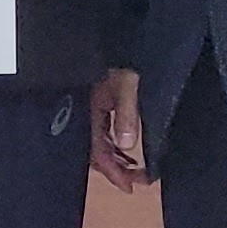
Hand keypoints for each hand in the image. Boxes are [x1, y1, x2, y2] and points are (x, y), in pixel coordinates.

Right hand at [91, 67, 152, 191]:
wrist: (126, 41)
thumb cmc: (126, 60)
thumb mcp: (128, 87)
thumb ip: (126, 115)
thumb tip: (127, 145)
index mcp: (92, 109)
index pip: (98, 150)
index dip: (113, 171)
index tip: (129, 186)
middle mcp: (90, 111)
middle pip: (97, 151)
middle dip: (115, 169)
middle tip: (136, 182)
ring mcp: (95, 108)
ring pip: (101, 143)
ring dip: (117, 159)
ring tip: (135, 171)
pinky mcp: (102, 104)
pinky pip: (106, 133)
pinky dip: (117, 146)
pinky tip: (128, 150)